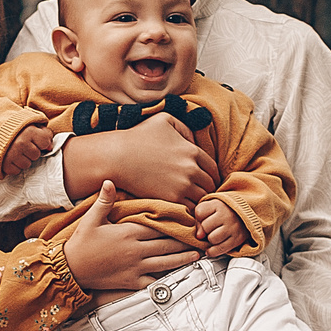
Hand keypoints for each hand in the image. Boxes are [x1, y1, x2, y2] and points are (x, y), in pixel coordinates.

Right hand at [0, 124, 51, 177]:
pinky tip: (10, 158)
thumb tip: (50, 148)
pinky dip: (13, 166)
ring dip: (23, 160)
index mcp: (29, 131)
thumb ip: (45, 134)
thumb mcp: (32, 125)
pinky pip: (16, 171)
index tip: (34, 139)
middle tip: (22, 145)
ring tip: (16, 151)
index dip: (41, 142)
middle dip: (31, 151)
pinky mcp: (4, 164)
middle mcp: (21, 143)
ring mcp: (12, 154)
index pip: (45, 143)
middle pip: (36, 155)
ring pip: (27, 164)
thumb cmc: (16, 129)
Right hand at [61, 113, 214, 205]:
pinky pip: (190, 208)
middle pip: (210, 186)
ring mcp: (182, 185)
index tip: (204, 180)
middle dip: (206, 190)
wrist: (116, 157)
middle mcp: (191, 169)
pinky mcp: (171, 198)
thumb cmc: (137, 137)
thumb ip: (184, 128)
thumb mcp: (164, 120)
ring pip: (202, 199)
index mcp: (192, 151)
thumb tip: (194, 141)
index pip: (213, 169)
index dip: (211, 176)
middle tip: (199, 193)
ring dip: (198, 201)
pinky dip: (188, 209)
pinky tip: (181, 208)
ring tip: (191, 202)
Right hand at [61, 182, 196, 292]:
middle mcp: (136, 250)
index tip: (188, 220)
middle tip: (200, 237)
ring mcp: (135, 267)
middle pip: (167, 244)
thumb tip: (109, 180)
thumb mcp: (91, 219)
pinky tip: (178, 276)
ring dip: (183, 258)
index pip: (158, 227)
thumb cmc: (81, 243)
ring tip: (197, 255)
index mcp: (128, 233)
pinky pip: (153, 281)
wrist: (71, 269)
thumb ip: (104, 201)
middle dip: (185, 241)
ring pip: (165, 262)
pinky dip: (167, 279)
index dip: (175, 224)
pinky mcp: (132, 282)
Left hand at [195, 198, 246, 256]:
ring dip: (211, 240)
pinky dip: (213, 251)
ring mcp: (233, 228)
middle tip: (213, 228)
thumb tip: (199, 236)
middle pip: (205, 227)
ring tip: (216, 235)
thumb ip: (200, 219)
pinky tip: (211, 249)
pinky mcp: (237, 239)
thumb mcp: (211, 209)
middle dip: (206, 229)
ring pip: (212, 239)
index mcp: (219, 205)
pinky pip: (220, 249)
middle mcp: (228, 215)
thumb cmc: (225, 212)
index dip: (200, 218)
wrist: (244, 217)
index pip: (199, 213)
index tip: (206, 218)